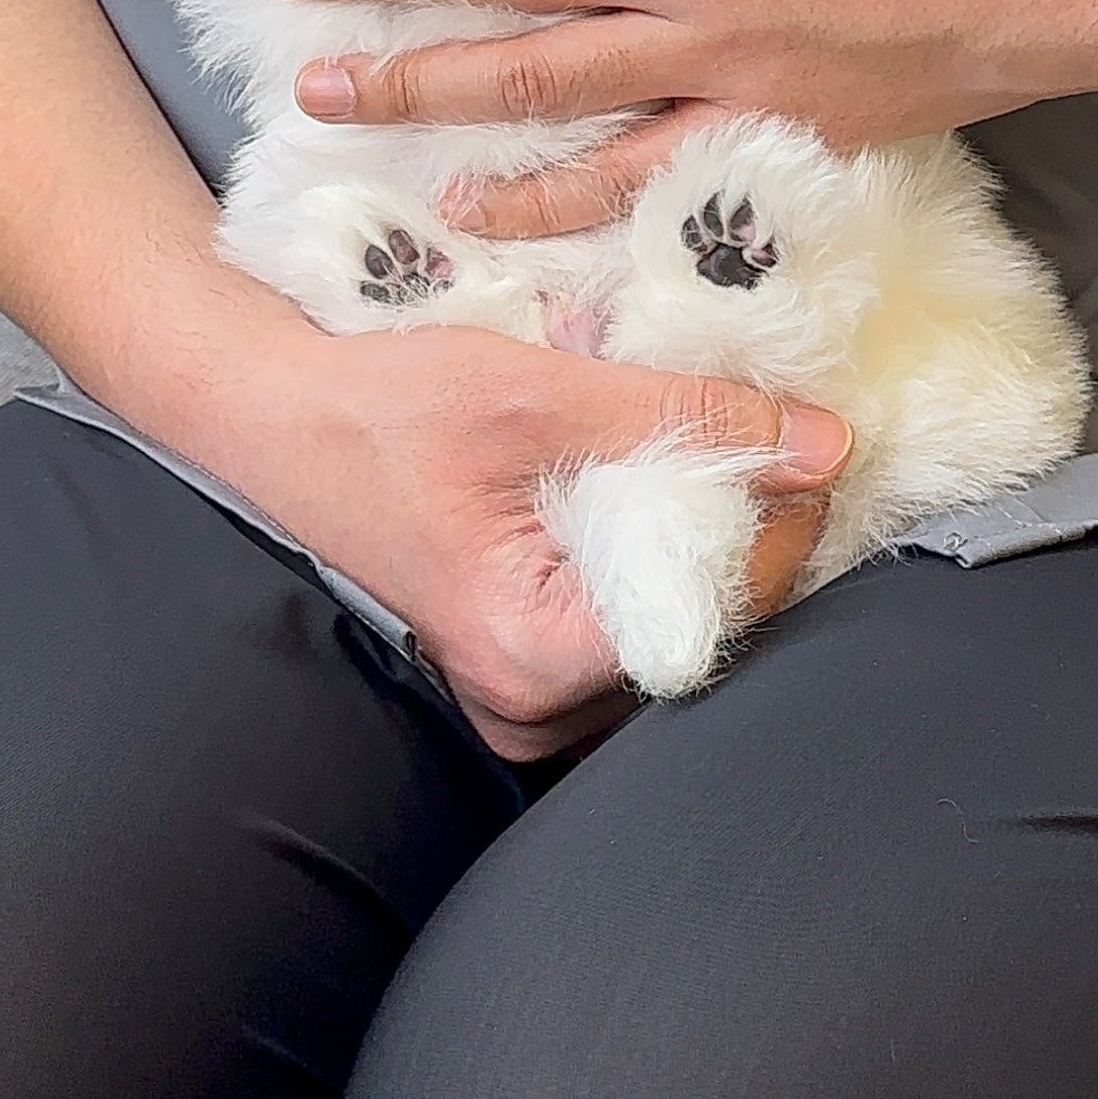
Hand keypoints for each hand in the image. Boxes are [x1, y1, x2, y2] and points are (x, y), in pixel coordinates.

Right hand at [236, 325, 852, 760]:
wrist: (275, 417)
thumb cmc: (381, 408)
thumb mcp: (539, 393)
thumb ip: (682, 418)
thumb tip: (822, 444)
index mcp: (536, 656)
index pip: (713, 608)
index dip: (779, 525)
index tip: (816, 447)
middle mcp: (532, 706)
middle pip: (697, 629)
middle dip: (746, 533)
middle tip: (778, 442)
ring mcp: (522, 697)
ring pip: (664, 625)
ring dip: (699, 541)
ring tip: (713, 455)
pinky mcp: (518, 663)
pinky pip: (621, 619)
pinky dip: (648, 552)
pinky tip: (652, 486)